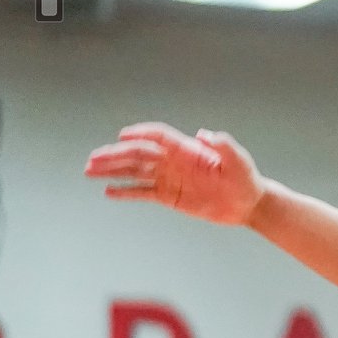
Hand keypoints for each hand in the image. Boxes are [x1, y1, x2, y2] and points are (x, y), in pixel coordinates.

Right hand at [85, 124, 264, 224]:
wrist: (248, 204)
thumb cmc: (245, 178)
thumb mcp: (238, 160)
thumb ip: (223, 146)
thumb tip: (205, 134)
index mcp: (187, 150)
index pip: (158, 137)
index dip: (140, 134)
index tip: (123, 137)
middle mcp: (174, 161)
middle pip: (139, 154)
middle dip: (115, 156)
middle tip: (93, 160)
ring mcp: (169, 178)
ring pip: (135, 172)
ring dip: (112, 171)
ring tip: (90, 171)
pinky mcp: (169, 196)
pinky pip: (143, 192)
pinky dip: (126, 192)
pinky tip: (108, 192)